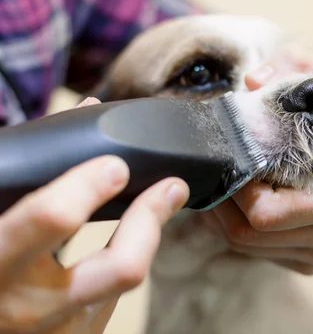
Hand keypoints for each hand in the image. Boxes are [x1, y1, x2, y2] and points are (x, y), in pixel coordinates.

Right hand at [0, 98, 189, 332]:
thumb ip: (37, 170)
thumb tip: (88, 112)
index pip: (54, 219)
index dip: (89, 186)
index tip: (117, 165)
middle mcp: (29, 306)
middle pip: (123, 266)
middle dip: (151, 220)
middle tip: (172, 186)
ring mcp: (59, 330)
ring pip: (127, 279)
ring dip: (145, 237)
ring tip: (158, 202)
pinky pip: (115, 298)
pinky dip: (121, 261)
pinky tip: (123, 240)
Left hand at [197, 45, 312, 274]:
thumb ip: (292, 66)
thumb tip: (253, 82)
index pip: (266, 212)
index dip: (236, 186)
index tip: (231, 156)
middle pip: (248, 234)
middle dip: (221, 204)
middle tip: (215, 171)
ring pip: (247, 248)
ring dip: (225, 218)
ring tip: (225, 182)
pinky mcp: (312, 259)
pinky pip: (257, 254)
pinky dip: (239, 229)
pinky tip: (244, 202)